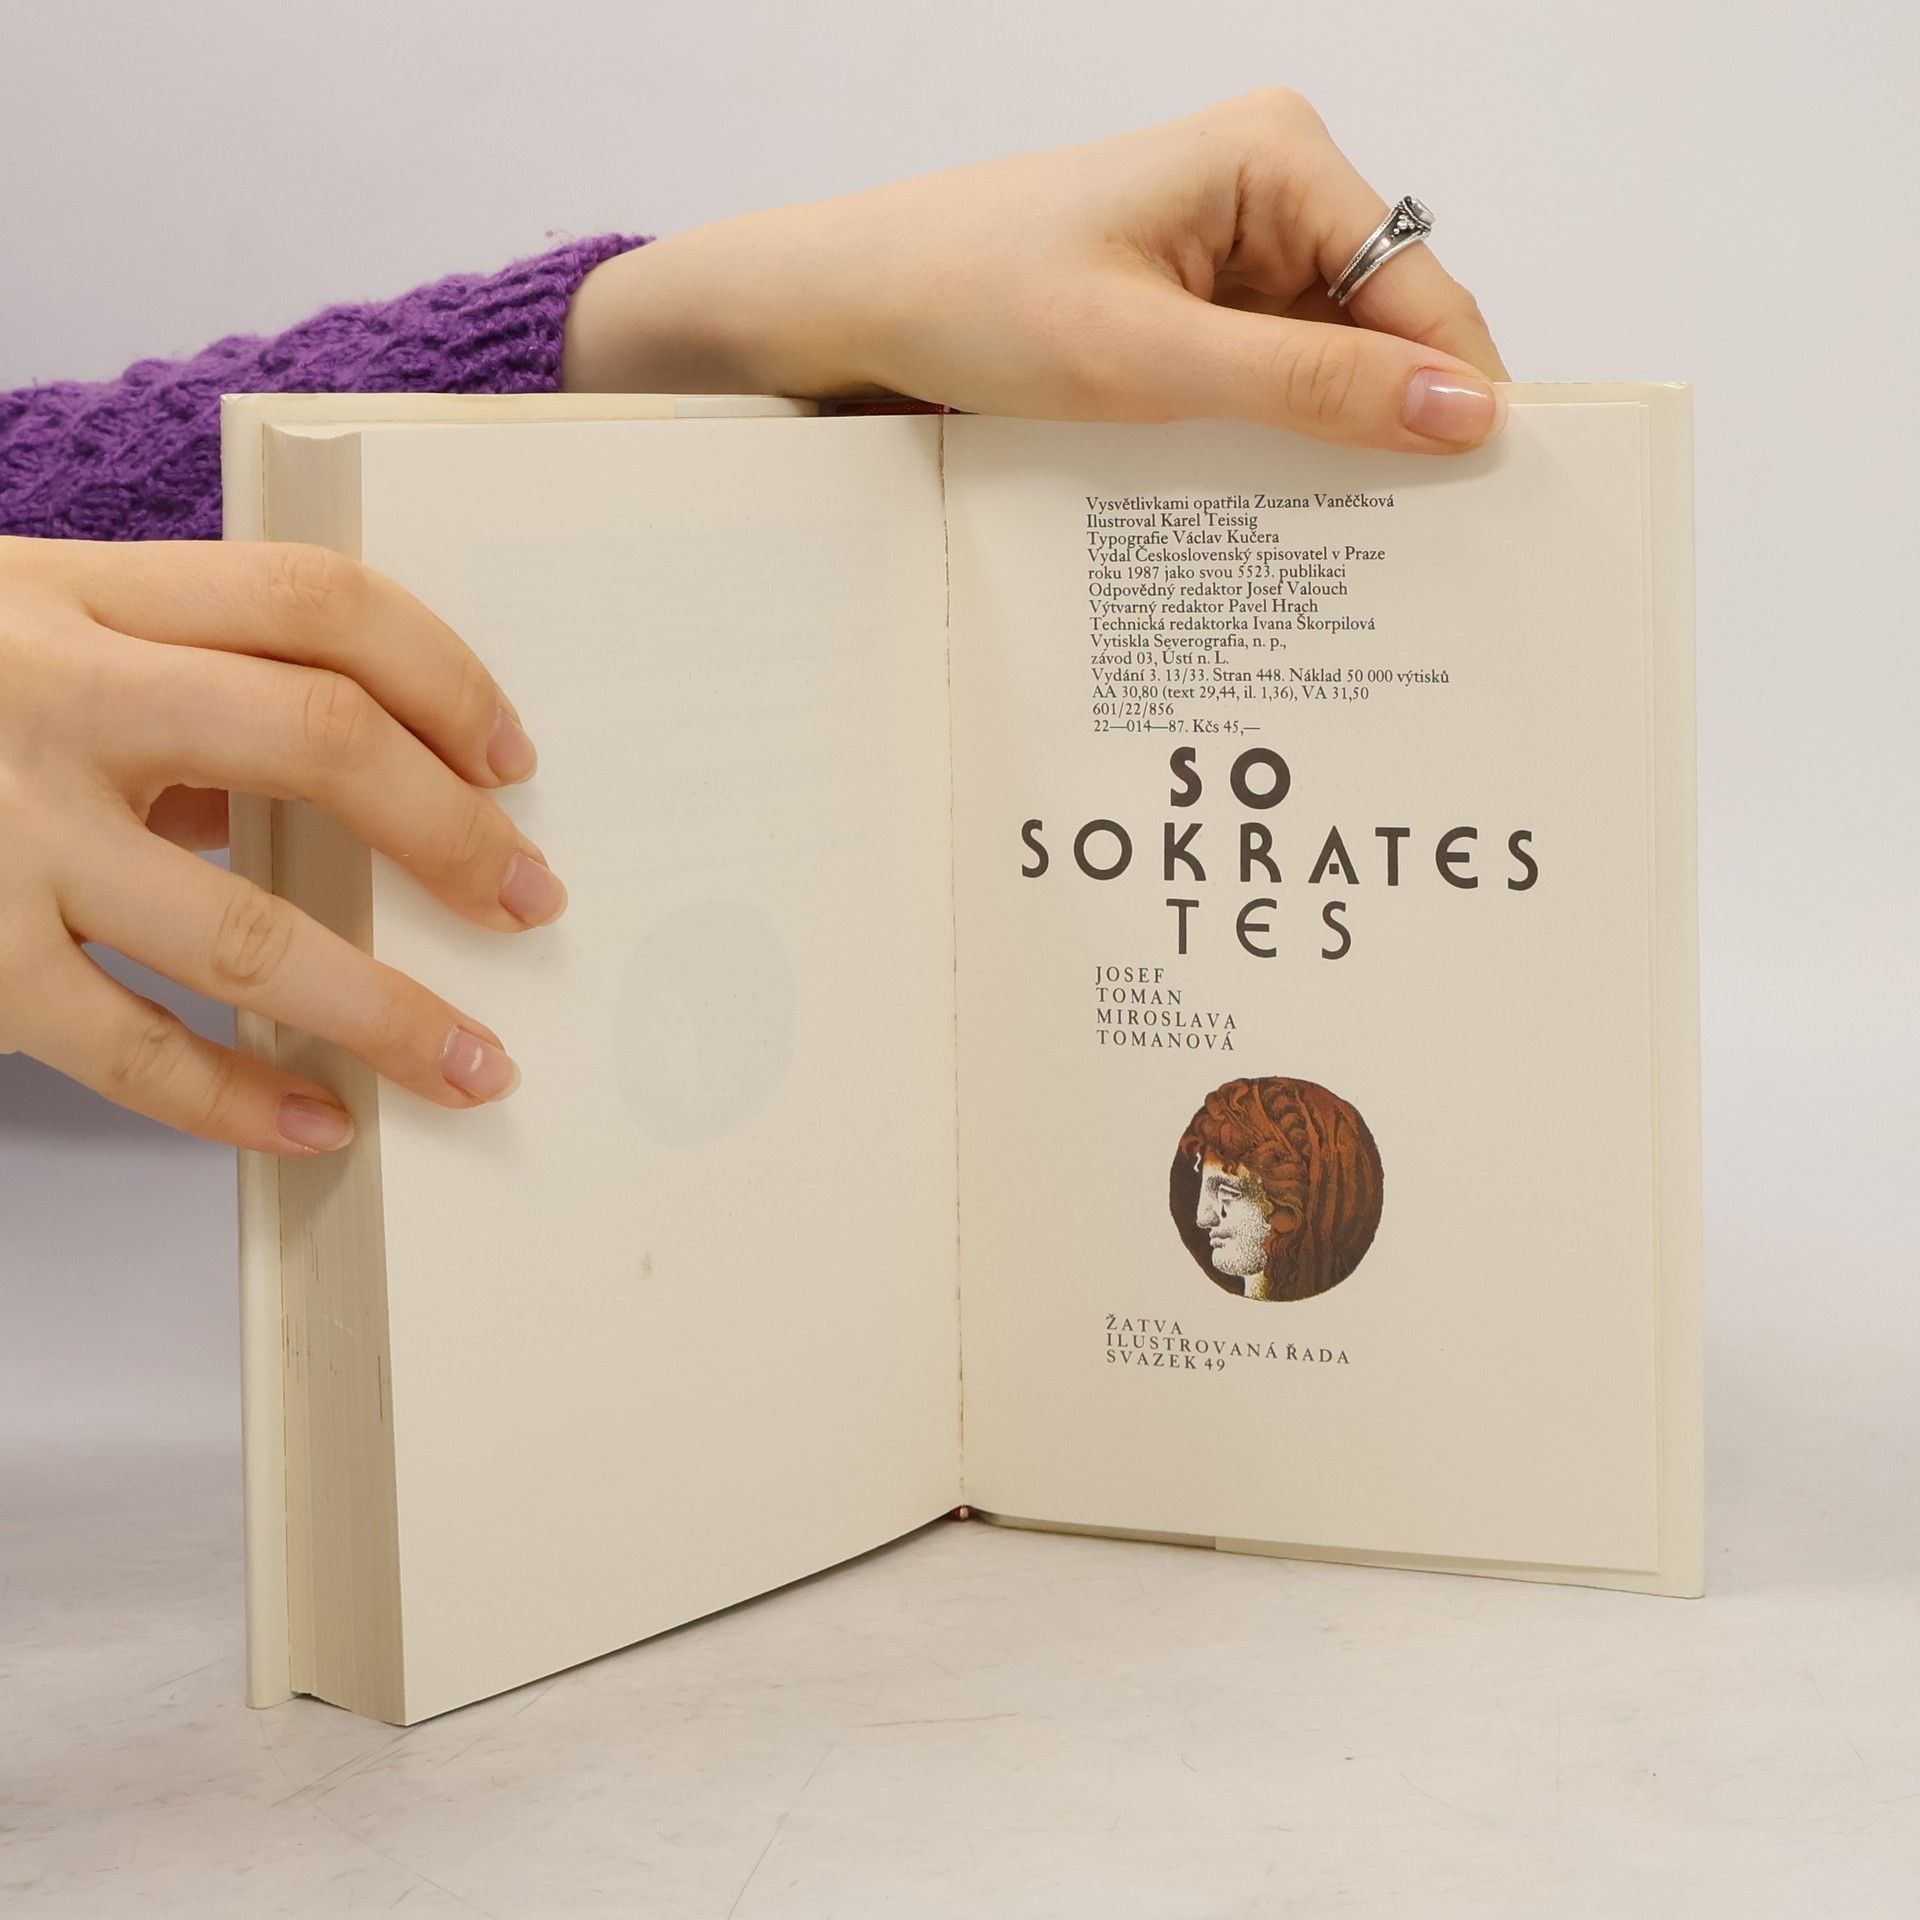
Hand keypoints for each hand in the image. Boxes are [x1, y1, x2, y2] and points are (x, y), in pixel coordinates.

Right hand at [0, 537, 565, 1152]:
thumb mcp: (19, 630)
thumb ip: (166, 680)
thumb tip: (352, 783)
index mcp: (81, 592)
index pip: (319, 602)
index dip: (446, 677)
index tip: (515, 760)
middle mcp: (52, 696)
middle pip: (317, 741)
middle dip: (452, 833)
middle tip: (531, 900)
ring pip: (242, 927)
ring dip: (382, 1009)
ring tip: (475, 1063)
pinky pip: (123, 1047)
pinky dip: (232, 1100)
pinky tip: (317, 1126)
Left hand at [564, 89, 1509, 453]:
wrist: (845, 307)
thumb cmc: (970, 296)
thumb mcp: (1150, 360)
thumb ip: (1309, 390)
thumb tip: (1461, 415)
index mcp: (1277, 159)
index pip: (1419, 290)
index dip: (1456, 395)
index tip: (1487, 501)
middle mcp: (1266, 193)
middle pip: (1380, 330)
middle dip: (1390, 428)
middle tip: (1414, 549)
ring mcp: (1224, 253)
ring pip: (1322, 367)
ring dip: (1324, 448)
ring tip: (1339, 545)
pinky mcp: (1184, 308)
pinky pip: (1261, 383)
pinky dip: (1267, 445)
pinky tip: (1265, 510)